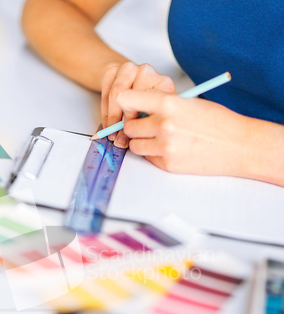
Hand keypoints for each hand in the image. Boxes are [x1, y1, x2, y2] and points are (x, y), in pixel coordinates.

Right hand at [100, 62, 174, 146]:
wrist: (126, 79)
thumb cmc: (142, 102)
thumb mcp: (150, 113)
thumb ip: (144, 124)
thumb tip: (130, 142)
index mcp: (162, 83)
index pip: (151, 103)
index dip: (139, 122)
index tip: (132, 137)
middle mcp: (147, 72)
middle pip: (133, 98)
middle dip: (124, 122)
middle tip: (119, 138)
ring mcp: (129, 68)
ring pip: (117, 95)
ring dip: (112, 118)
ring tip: (111, 132)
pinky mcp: (112, 69)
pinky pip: (106, 93)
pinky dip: (105, 112)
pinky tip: (107, 123)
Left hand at [118, 89, 252, 176]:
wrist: (238, 146)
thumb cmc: (217, 122)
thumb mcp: (189, 101)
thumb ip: (162, 102)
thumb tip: (138, 106)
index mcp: (168, 103)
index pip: (126, 99)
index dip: (126, 104)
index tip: (130, 108)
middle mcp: (163, 124)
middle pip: (128, 127)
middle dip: (135, 126)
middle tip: (146, 125)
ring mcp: (164, 146)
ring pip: (134, 145)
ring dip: (141, 142)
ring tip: (158, 137)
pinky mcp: (167, 164)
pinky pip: (147, 158)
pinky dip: (153, 154)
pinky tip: (170, 149)